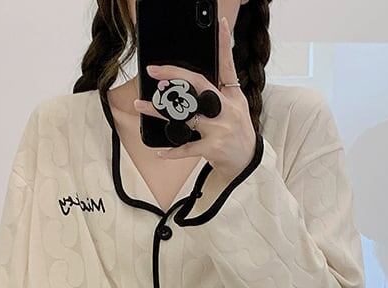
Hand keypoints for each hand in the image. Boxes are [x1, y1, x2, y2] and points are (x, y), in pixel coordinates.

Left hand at [133, 14, 256, 183]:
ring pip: (184, 115)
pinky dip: (172, 151)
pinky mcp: (212, 148)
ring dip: (159, 111)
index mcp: (232, 97)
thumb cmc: (237, 133)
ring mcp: (218, 129)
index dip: (225, 44)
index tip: (222, 24)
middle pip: (198, 86)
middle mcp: (226, 110)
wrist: (247, 162)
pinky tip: (159, 151)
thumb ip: (220, 91)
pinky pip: (186, 148)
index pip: (228, 66)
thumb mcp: (236, 108)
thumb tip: (195, 79)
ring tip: (141, 105)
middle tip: (154, 72)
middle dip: (174, 77)